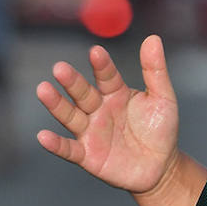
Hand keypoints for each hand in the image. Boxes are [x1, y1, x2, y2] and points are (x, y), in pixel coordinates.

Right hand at [35, 35, 180, 193]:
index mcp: (115, 93)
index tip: (96, 52)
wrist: (161, 168)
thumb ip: (155, 71)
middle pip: (82, 93)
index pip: (106, 75)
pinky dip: (55, 144)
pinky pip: (69, 149)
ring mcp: (90, 131)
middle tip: (60, 68)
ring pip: (70, 116)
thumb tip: (153, 38)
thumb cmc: (161, 130)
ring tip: (43, 90)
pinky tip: (43, 136)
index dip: (101, 65)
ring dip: (56, 104)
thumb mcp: (163, 99)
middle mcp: (98, 109)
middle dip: (72, 82)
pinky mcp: (87, 155)